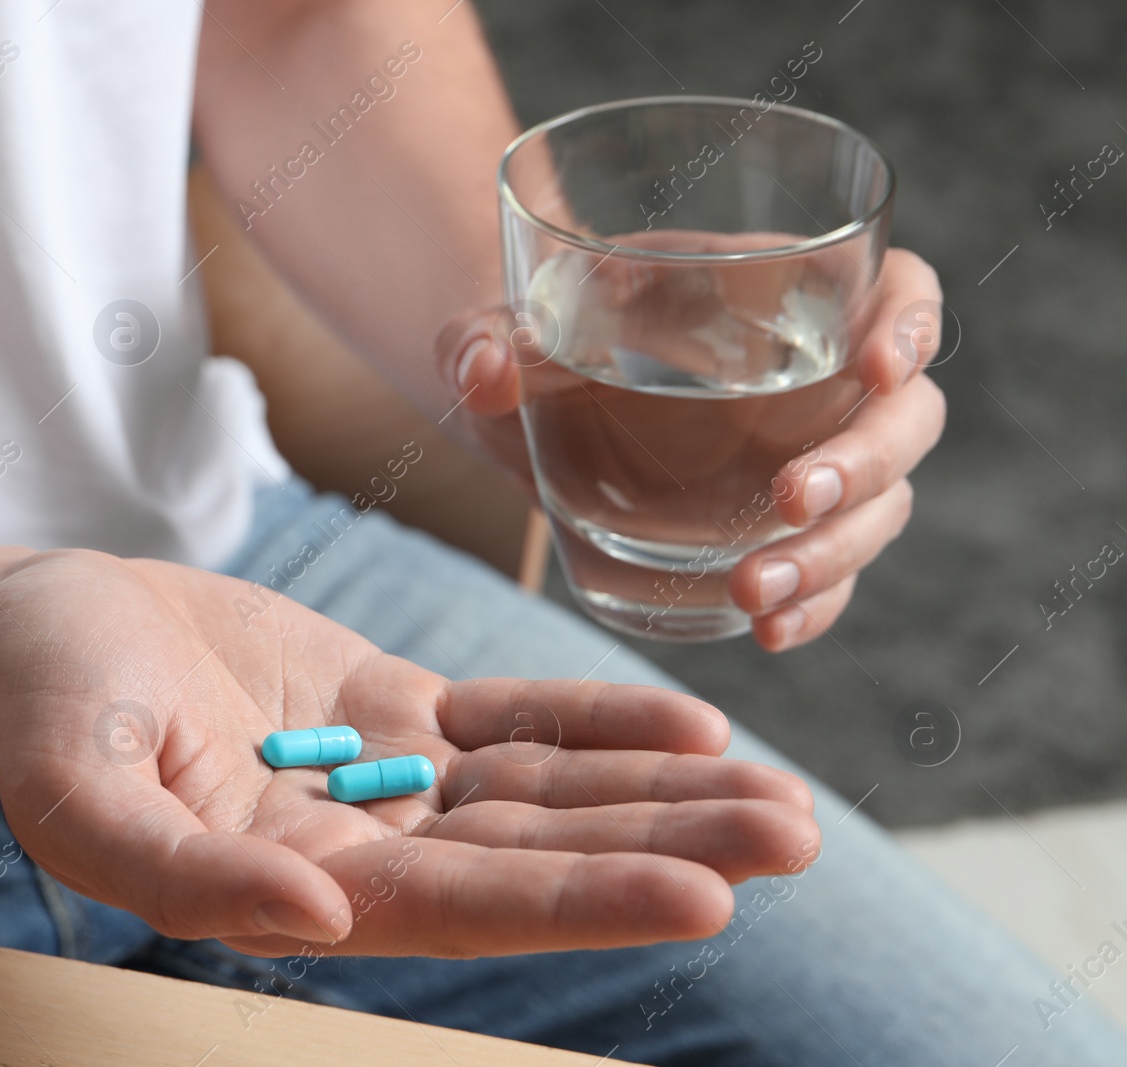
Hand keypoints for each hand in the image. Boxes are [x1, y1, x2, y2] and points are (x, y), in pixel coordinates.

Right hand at [0, 549, 817, 957]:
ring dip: (660, 794)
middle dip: (664, 847)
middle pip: (535, 854)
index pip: (462, 906)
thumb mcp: (78, 794)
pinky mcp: (390, 708)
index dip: (582, 901)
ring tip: (784, 799)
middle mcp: (360, 848)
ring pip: (545, 792)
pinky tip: (690, 726)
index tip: (708, 896)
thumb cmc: (37, 710)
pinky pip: (510, 720)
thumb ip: (188, 874)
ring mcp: (384, 777)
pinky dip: (596, 721)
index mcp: (294, 888)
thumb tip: (318, 920)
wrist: (32, 627)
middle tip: (795, 839)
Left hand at [437, 245, 945, 651]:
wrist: (524, 412)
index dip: (911, 321)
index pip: (897, 288)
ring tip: (755, 593)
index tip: (875, 366)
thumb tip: (481, 370)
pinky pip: (832, 575)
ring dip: (834, 553)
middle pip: (907, 417)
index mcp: (776, 296)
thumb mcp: (496, 333)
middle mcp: (816, 381)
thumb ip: (480, 343)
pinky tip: (770, 633)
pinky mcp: (782, 535)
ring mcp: (809, 461)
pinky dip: (816, 606)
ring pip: (880, 508)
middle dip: (866, 463)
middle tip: (787, 501)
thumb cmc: (529, 345)